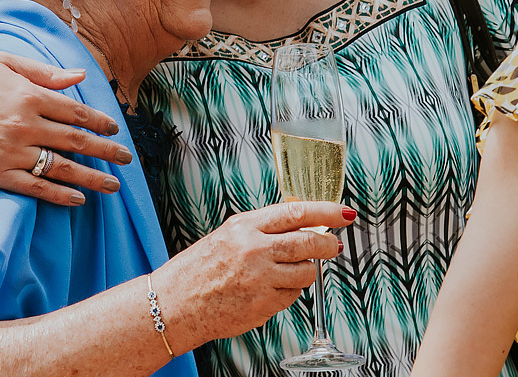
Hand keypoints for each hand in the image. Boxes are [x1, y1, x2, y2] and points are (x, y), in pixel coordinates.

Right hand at [0, 52, 132, 205]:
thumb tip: (79, 77)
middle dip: (107, 151)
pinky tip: (78, 199)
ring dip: (93, 177)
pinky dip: (60, 195)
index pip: (77, 112)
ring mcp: (11, 151)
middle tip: (127, 159)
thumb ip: (44, 71)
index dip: (100, 123)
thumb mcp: (3, 62)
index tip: (116, 130)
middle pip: (77, 141)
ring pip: (62, 168)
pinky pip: (35, 186)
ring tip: (113, 186)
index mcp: (30, 95)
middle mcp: (26, 124)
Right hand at [156, 202, 356, 349]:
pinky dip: (288, 293)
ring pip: (305, 272)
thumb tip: (303, 226)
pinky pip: (292, 296)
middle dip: (327, 246)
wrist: (174, 305)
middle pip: (309, 243)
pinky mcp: (263, 305)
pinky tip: (268, 291)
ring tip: (285, 273)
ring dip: (304, 272)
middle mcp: (254, 250)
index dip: (326, 212)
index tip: (343, 213)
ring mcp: (260, 279)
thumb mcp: (229, 236)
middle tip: (333, 247)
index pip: (297, 213)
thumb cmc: (199, 269)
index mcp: (245, 227)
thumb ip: (263, 229)